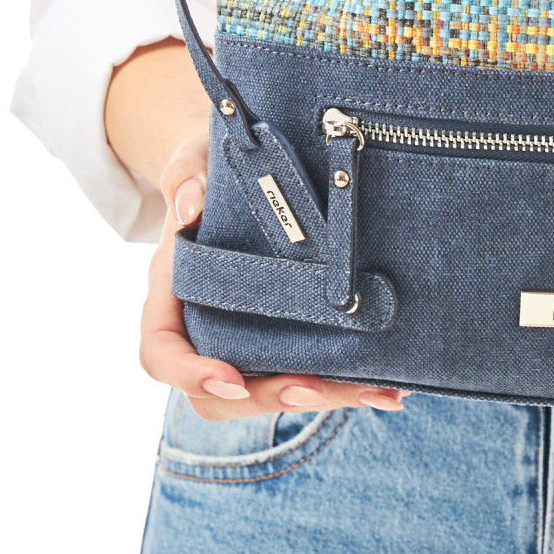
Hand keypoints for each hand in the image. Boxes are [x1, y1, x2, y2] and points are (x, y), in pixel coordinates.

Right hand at [137, 128, 407, 423]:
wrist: (242, 169)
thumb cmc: (210, 166)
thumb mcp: (194, 158)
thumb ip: (186, 175)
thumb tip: (189, 204)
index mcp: (172, 292)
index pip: (162, 351)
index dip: (189, 373)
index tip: (229, 379)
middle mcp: (204, 326)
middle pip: (220, 391)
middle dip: (270, 395)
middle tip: (314, 388)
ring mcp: (247, 337)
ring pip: (271, 390)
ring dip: (323, 396)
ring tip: (376, 391)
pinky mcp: (288, 337)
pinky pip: (310, 372)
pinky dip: (348, 384)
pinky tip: (391, 387)